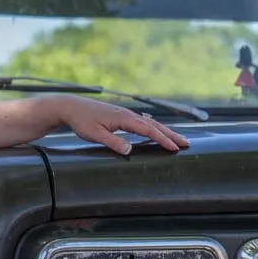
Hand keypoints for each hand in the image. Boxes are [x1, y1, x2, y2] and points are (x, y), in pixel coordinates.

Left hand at [51, 95, 189, 154]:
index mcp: (124, 118)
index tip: (175, 148)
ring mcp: (125, 115)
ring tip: (177, 140)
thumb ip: (113, 142)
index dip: (162, 140)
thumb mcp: (95, 135)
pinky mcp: (121, 117)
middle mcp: (128, 115)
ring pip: (150, 123)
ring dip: (164, 132)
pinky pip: (142, 123)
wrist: (71, 107)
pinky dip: (153, 128)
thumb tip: (129, 150)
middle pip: (154, 125)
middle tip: (186, 144)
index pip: (148, 130)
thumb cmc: (81, 121)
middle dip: (171, 135)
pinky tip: (157, 132)